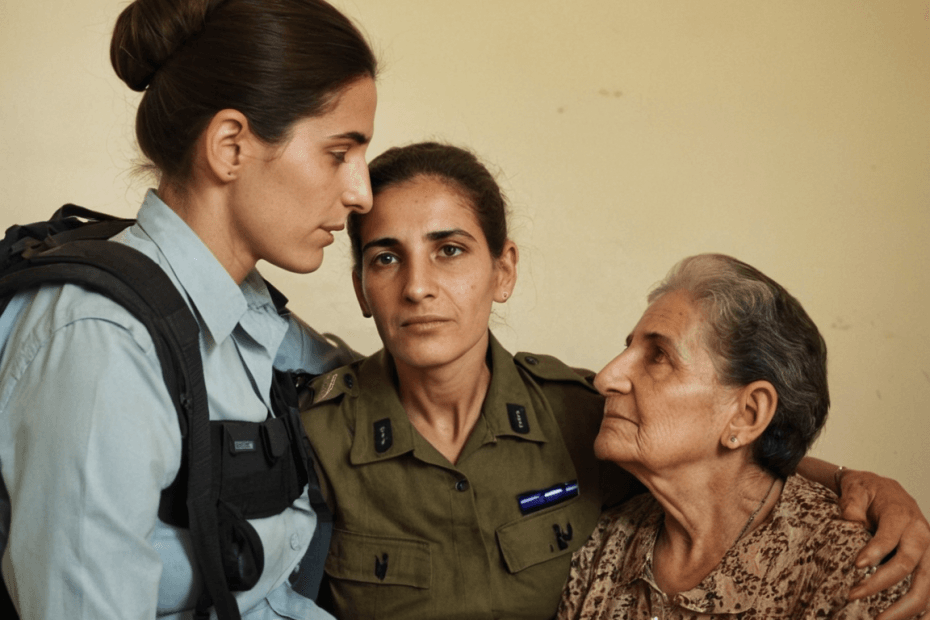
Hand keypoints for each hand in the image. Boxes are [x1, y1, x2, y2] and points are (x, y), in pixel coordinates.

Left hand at [839, 469, 929, 619]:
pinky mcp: (928, 565)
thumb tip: (850, 520)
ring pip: (925, 585)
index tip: (856, 566)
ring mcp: (928, 553)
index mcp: (902, 516)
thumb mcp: (856, 488)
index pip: (890, 537)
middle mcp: (921, 535)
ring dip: (904, 607)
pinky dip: (926, 610)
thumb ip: (851, 502)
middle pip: (907, 565)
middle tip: (853, 595)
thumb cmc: (868, 491)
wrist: (885, 490)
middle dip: (881, 584)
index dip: (874, 552)